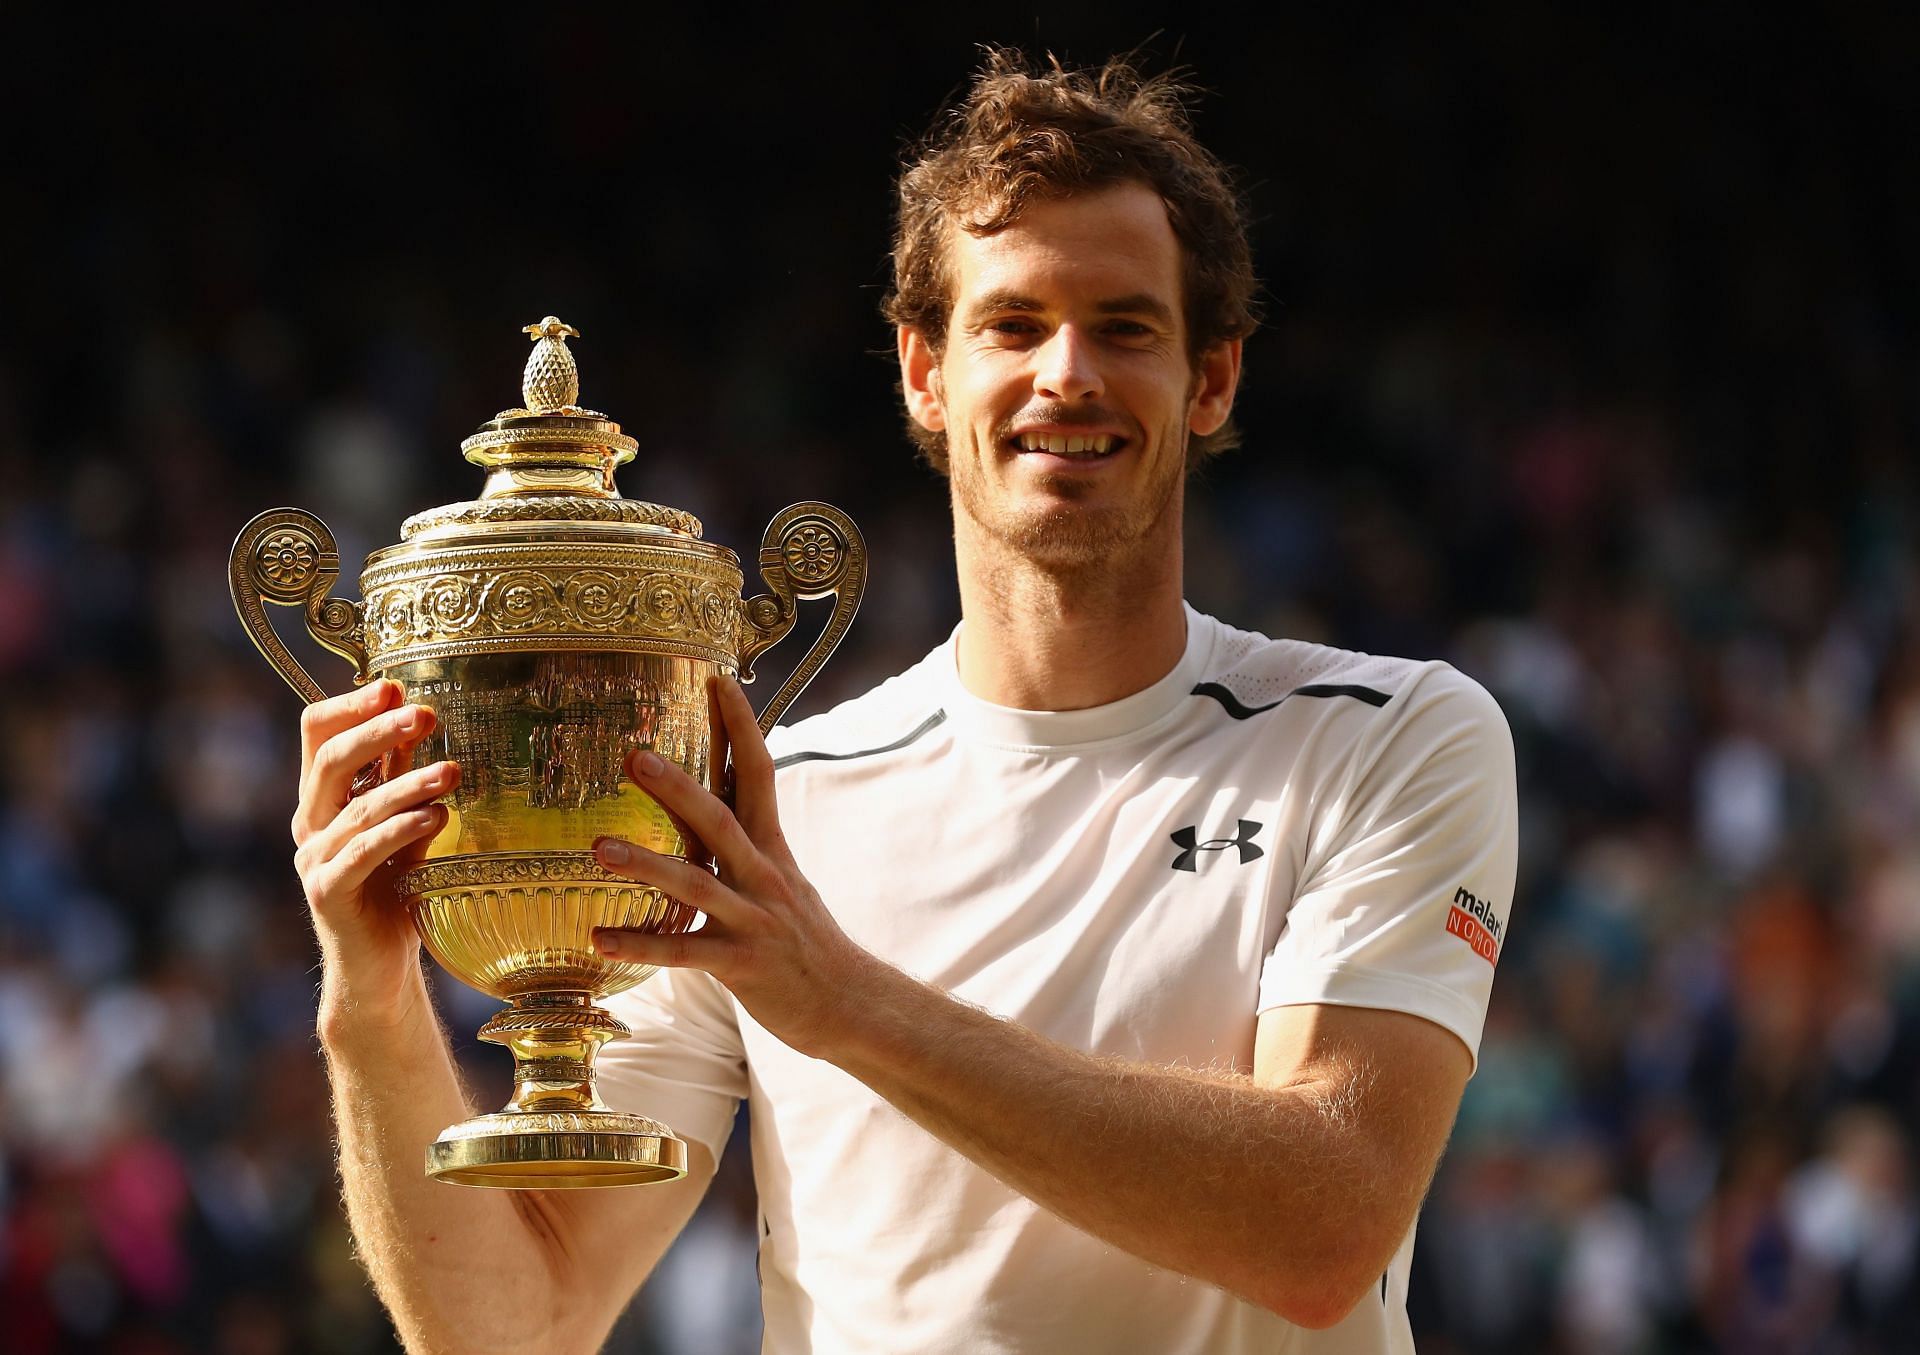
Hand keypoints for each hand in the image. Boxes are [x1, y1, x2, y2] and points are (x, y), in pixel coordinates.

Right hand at [292, 679, 458, 1020]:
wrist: (379, 967)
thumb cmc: (395, 889)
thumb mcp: (406, 822)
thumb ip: (404, 778)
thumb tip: (423, 717)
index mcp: (323, 797)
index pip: (318, 733)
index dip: (351, 706)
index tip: (395, 688)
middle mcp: (310, 822)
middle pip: (332, 761)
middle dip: (378, 732)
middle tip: (426, 714)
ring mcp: (314, 859)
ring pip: (357, 808)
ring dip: (408, 784)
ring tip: (453, 771)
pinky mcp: (327, 893)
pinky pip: (362, 853)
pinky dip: (400, 831)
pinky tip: (436, 817)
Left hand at [590, 676, 873, 1057]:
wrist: (848, 1002)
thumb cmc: (804, 940)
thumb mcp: (782, 880)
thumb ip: (747, 844)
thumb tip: (715, 802)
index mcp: (772, 849)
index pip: (758, 773)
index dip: (740, 726)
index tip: (718, 680)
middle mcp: (764, 876)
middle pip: (720, 819)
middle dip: (678, 786)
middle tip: (635, 755)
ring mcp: (754, 919)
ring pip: (697, 884)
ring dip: (646, 864)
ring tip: (597, 848)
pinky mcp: (742, 965)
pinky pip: (684, 954)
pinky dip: (641, 946)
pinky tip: (598, 939)